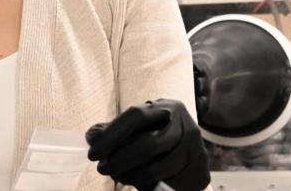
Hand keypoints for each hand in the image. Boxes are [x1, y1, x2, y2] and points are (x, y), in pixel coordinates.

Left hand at [85, 99, 209, 190]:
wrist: (187, 152)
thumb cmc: (154, 135)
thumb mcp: (136, 127)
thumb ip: (112, 130)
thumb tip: (92, 137)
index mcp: (166, 107)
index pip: (136, 116)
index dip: (112, 134)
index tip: (93, 152)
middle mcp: (185, 125)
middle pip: (149, 144)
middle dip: (120, 159)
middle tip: (101, 168)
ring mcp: (194, 149)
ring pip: (159, 167)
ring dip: (131, 175)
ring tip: (116, 175)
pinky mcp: (198, 172)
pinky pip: (168, 183)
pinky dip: (147, 184)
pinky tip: (135, 181)